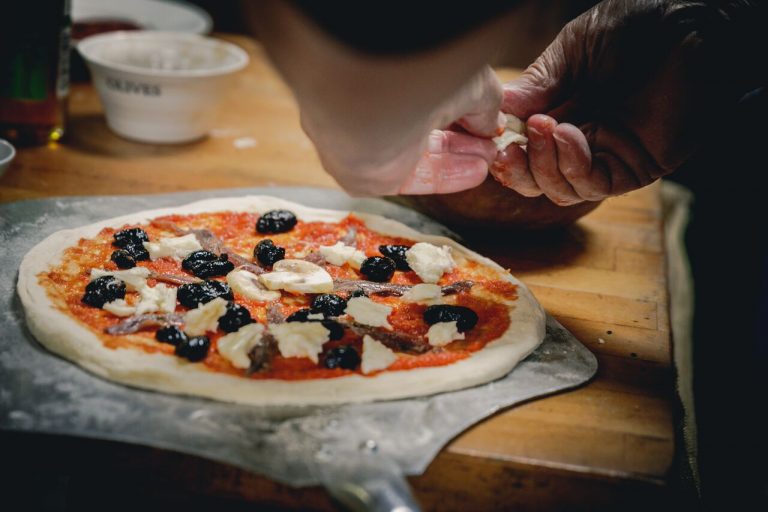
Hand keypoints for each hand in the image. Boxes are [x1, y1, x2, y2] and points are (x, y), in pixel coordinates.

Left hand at [299, 65, 505, 195]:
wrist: (376, 103)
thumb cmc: (418, 79)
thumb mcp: (470, 85)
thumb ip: (484, 105)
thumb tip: (492, 125)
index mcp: (394, 78)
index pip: (429, 96)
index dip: (462, 108)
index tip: (487, 118)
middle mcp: (378, 108)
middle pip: (427, 127)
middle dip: (463, 137)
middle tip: (491, 143)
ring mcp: (372, 142)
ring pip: (423, 154)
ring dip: (459, 157)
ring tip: (489, 158)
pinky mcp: (369, 176)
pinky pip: (413, 178)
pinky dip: (447, 175)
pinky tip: (477, 171)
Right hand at [491, 0, 745, 204]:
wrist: (691, 26)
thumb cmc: (636, 27)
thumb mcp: (573, 50)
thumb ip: (539, 82)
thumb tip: (501, 108)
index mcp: (561, 113)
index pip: (524, 150)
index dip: (505, 152)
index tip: (490, 140)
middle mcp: (581, 140)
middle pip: (537, 179)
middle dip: (518, 170)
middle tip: (508, 150)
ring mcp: (606, 156)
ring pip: (560, 188)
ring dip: (543, 165)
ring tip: (547, 126)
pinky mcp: (633, 169)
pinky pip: (593, 183)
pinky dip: (573, 165)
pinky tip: (569, 134)